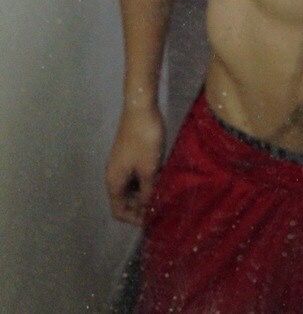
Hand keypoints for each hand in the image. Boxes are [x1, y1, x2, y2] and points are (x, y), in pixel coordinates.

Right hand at [105, 104, 164, 226]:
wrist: (141, 108)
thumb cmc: (144, 140)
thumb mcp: (149, 169)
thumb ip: (147, 192)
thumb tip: (148, 209)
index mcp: (114, 182)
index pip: (119, 211)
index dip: (134, 219)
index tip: (152, 219)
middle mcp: (114, 175)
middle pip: (125, 200)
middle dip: (141, 206)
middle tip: (162, 207)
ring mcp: (122, 163)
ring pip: (132, 187)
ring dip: (145, 192)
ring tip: (164, 194)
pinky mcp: (130, 154)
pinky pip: (136, 175)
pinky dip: (147, 180)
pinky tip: (162, 178)